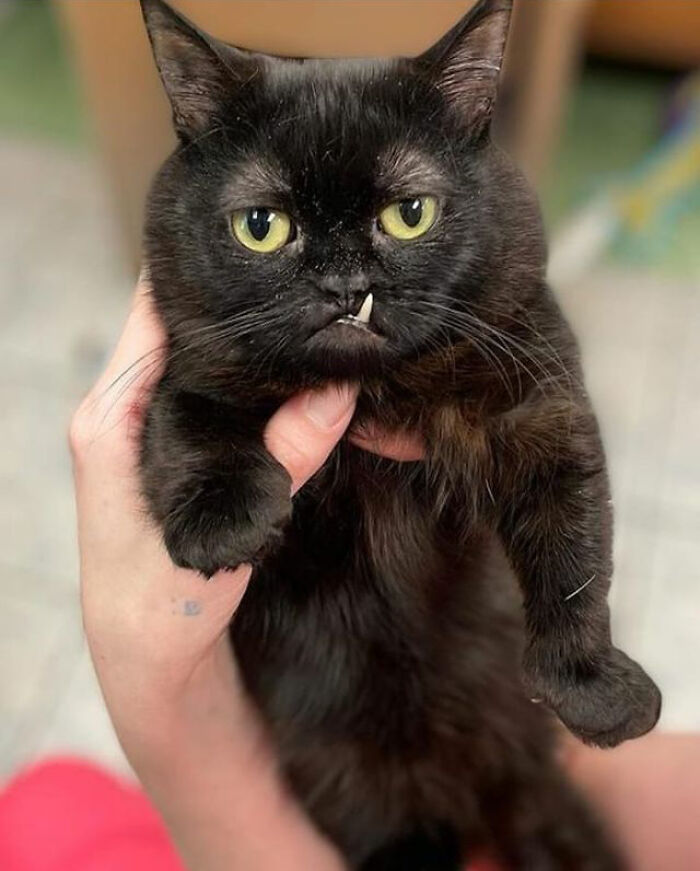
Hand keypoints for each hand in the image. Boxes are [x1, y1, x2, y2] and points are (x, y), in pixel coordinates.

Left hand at [71, 280, 357, 870]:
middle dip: (268, 315)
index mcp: (114, 414)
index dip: (206, 274)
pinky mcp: (218, 458)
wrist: (156, 666)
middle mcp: (143, 409)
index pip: (158, 311)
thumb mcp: (218, 536)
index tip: (265, 242)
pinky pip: (262, 413)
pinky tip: (352, 404)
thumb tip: (335, 392)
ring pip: (244, 373)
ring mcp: (184, 432)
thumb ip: (276, 463)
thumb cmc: (157, 610)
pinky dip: (305, 405)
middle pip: (210, 333)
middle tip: (329, 285)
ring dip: (296, 362)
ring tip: (352, 335)